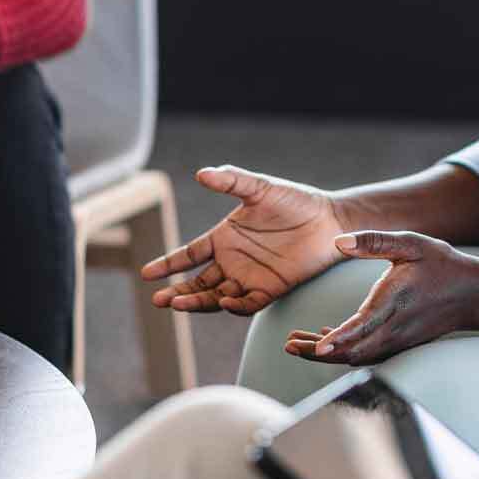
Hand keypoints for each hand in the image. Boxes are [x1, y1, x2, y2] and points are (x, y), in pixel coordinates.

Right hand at [140, 166, 349, 315]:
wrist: (330, 220)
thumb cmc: (294, 200)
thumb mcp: (259, 187)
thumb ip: (231, 180)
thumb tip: (201, 173)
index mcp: (224, 238)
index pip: (188, 256)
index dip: (168, 264)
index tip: (147, 273)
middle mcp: (232, 261)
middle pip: (197, 282)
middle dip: (177, 291)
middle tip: (158, 300)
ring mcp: (250, 277)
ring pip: (216, 297)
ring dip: (197, 302)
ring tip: (178, 303)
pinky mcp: (271, 289)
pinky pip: (248, 303)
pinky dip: (234, 305)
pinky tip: (224, 301)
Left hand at [283, 231, 478, 365]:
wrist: (474, 293)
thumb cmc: (442, 264)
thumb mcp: (410, 243)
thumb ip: (373, 241)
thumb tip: (338, 241)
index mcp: (393, 302)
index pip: (362, 327)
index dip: (338, 339)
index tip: (316, 345)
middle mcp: (394, 328)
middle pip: (351, 350)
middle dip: (317, 351)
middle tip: (288, 345)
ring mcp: (397, 340)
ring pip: (356, 356)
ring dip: (326, 353)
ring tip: (297, 344)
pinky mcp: (400, 344)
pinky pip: (367, 354)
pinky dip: (345, 351)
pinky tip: (328, 339)